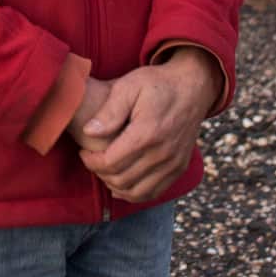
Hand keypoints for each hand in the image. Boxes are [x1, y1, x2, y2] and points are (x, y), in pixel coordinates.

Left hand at [74, 53, 220, 203]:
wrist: (192, 87)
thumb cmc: (156, 84)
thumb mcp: (129, 87)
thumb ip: (109, 111)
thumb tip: (88, 132)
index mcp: (147, 133)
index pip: (111, 163)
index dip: (91, 162)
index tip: (83, 152)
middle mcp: (162, 154)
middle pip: (121, 180)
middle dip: (100, 173)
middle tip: (91, 160)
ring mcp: (173, 164)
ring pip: (136, 192)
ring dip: (115, 185)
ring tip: (105, 170)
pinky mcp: (179, 168)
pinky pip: (153, 193)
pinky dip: (134, 193)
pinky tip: (122, 181)